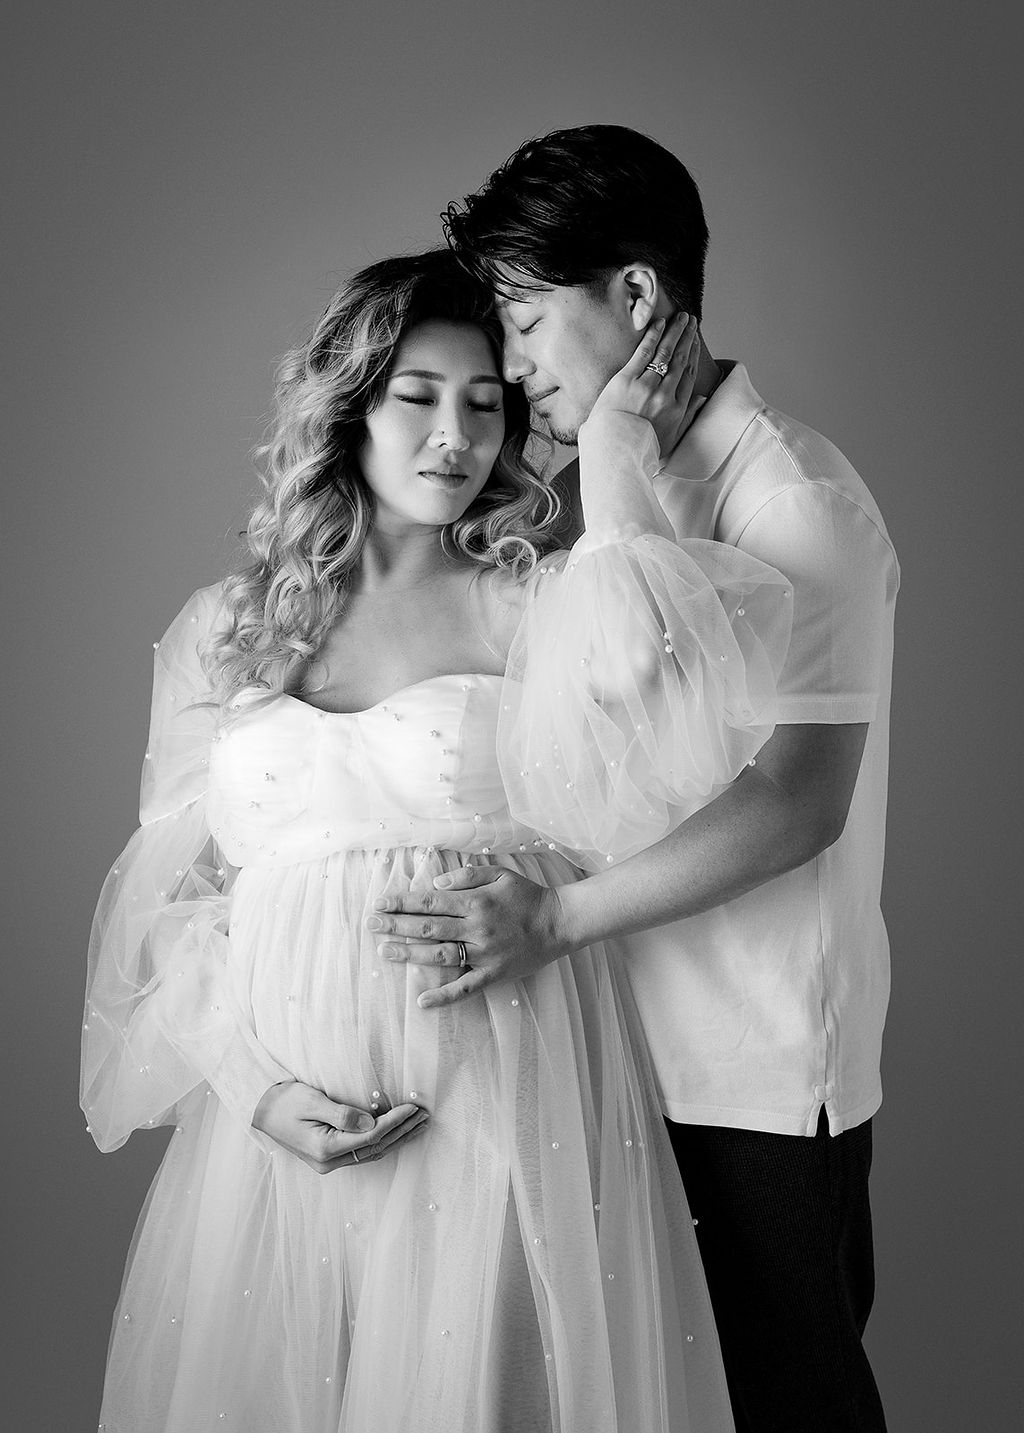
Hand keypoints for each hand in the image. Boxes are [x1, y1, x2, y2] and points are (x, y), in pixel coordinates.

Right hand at [251, 1080, 428, 1172]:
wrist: (260, 1110)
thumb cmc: (284, 1102)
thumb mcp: (312, 1101)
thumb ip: (342, 1113)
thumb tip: (371, 1122)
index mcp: (325, 1149)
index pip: (370, 1136)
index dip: (395, 1122)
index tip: (413, 1108)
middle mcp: (329, 1162)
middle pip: (376, 1147)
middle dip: (402, 1132)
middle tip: (425, 1116)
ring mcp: (329, 1163)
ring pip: (372, 1152)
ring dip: (397, 1138)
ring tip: (419, 1125)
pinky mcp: (329, 1157)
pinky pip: (363, 1151)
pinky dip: (383, 1141)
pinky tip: (397, 1133)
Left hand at [367, 865, 574, 1009]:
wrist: (559, 923)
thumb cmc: (527, 896)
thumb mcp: (500, 874)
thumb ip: (466, 876)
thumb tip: (434, 882)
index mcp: (475, 902)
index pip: (430, 902)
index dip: (402, 903)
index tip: (379, 904)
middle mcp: (476, 928)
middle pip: (428, 927)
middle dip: (396, 925)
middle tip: (371, 925)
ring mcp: (484, 953)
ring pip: (439, 955)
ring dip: (409, 954)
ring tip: (384, 952)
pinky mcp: (493, 974)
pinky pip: (465, 988)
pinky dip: (444, 997)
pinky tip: (421, 1002)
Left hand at [586, 311, 699, 455]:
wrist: (615, 452)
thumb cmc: (641, 449)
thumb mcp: (671, 439)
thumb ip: (687, 418)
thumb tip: (701, 400)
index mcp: (676, 409)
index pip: (688, 374)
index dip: (694, 354)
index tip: (696, 341)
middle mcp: (665, 396)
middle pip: (680, 360)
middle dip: (687, 337)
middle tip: (691, 321)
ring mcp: (646, 387)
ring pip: (666, 353)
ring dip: (675, 332)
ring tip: (681, 317)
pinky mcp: (626, 381)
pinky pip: (644, 353)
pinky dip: (653, 336)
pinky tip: (660, 323)